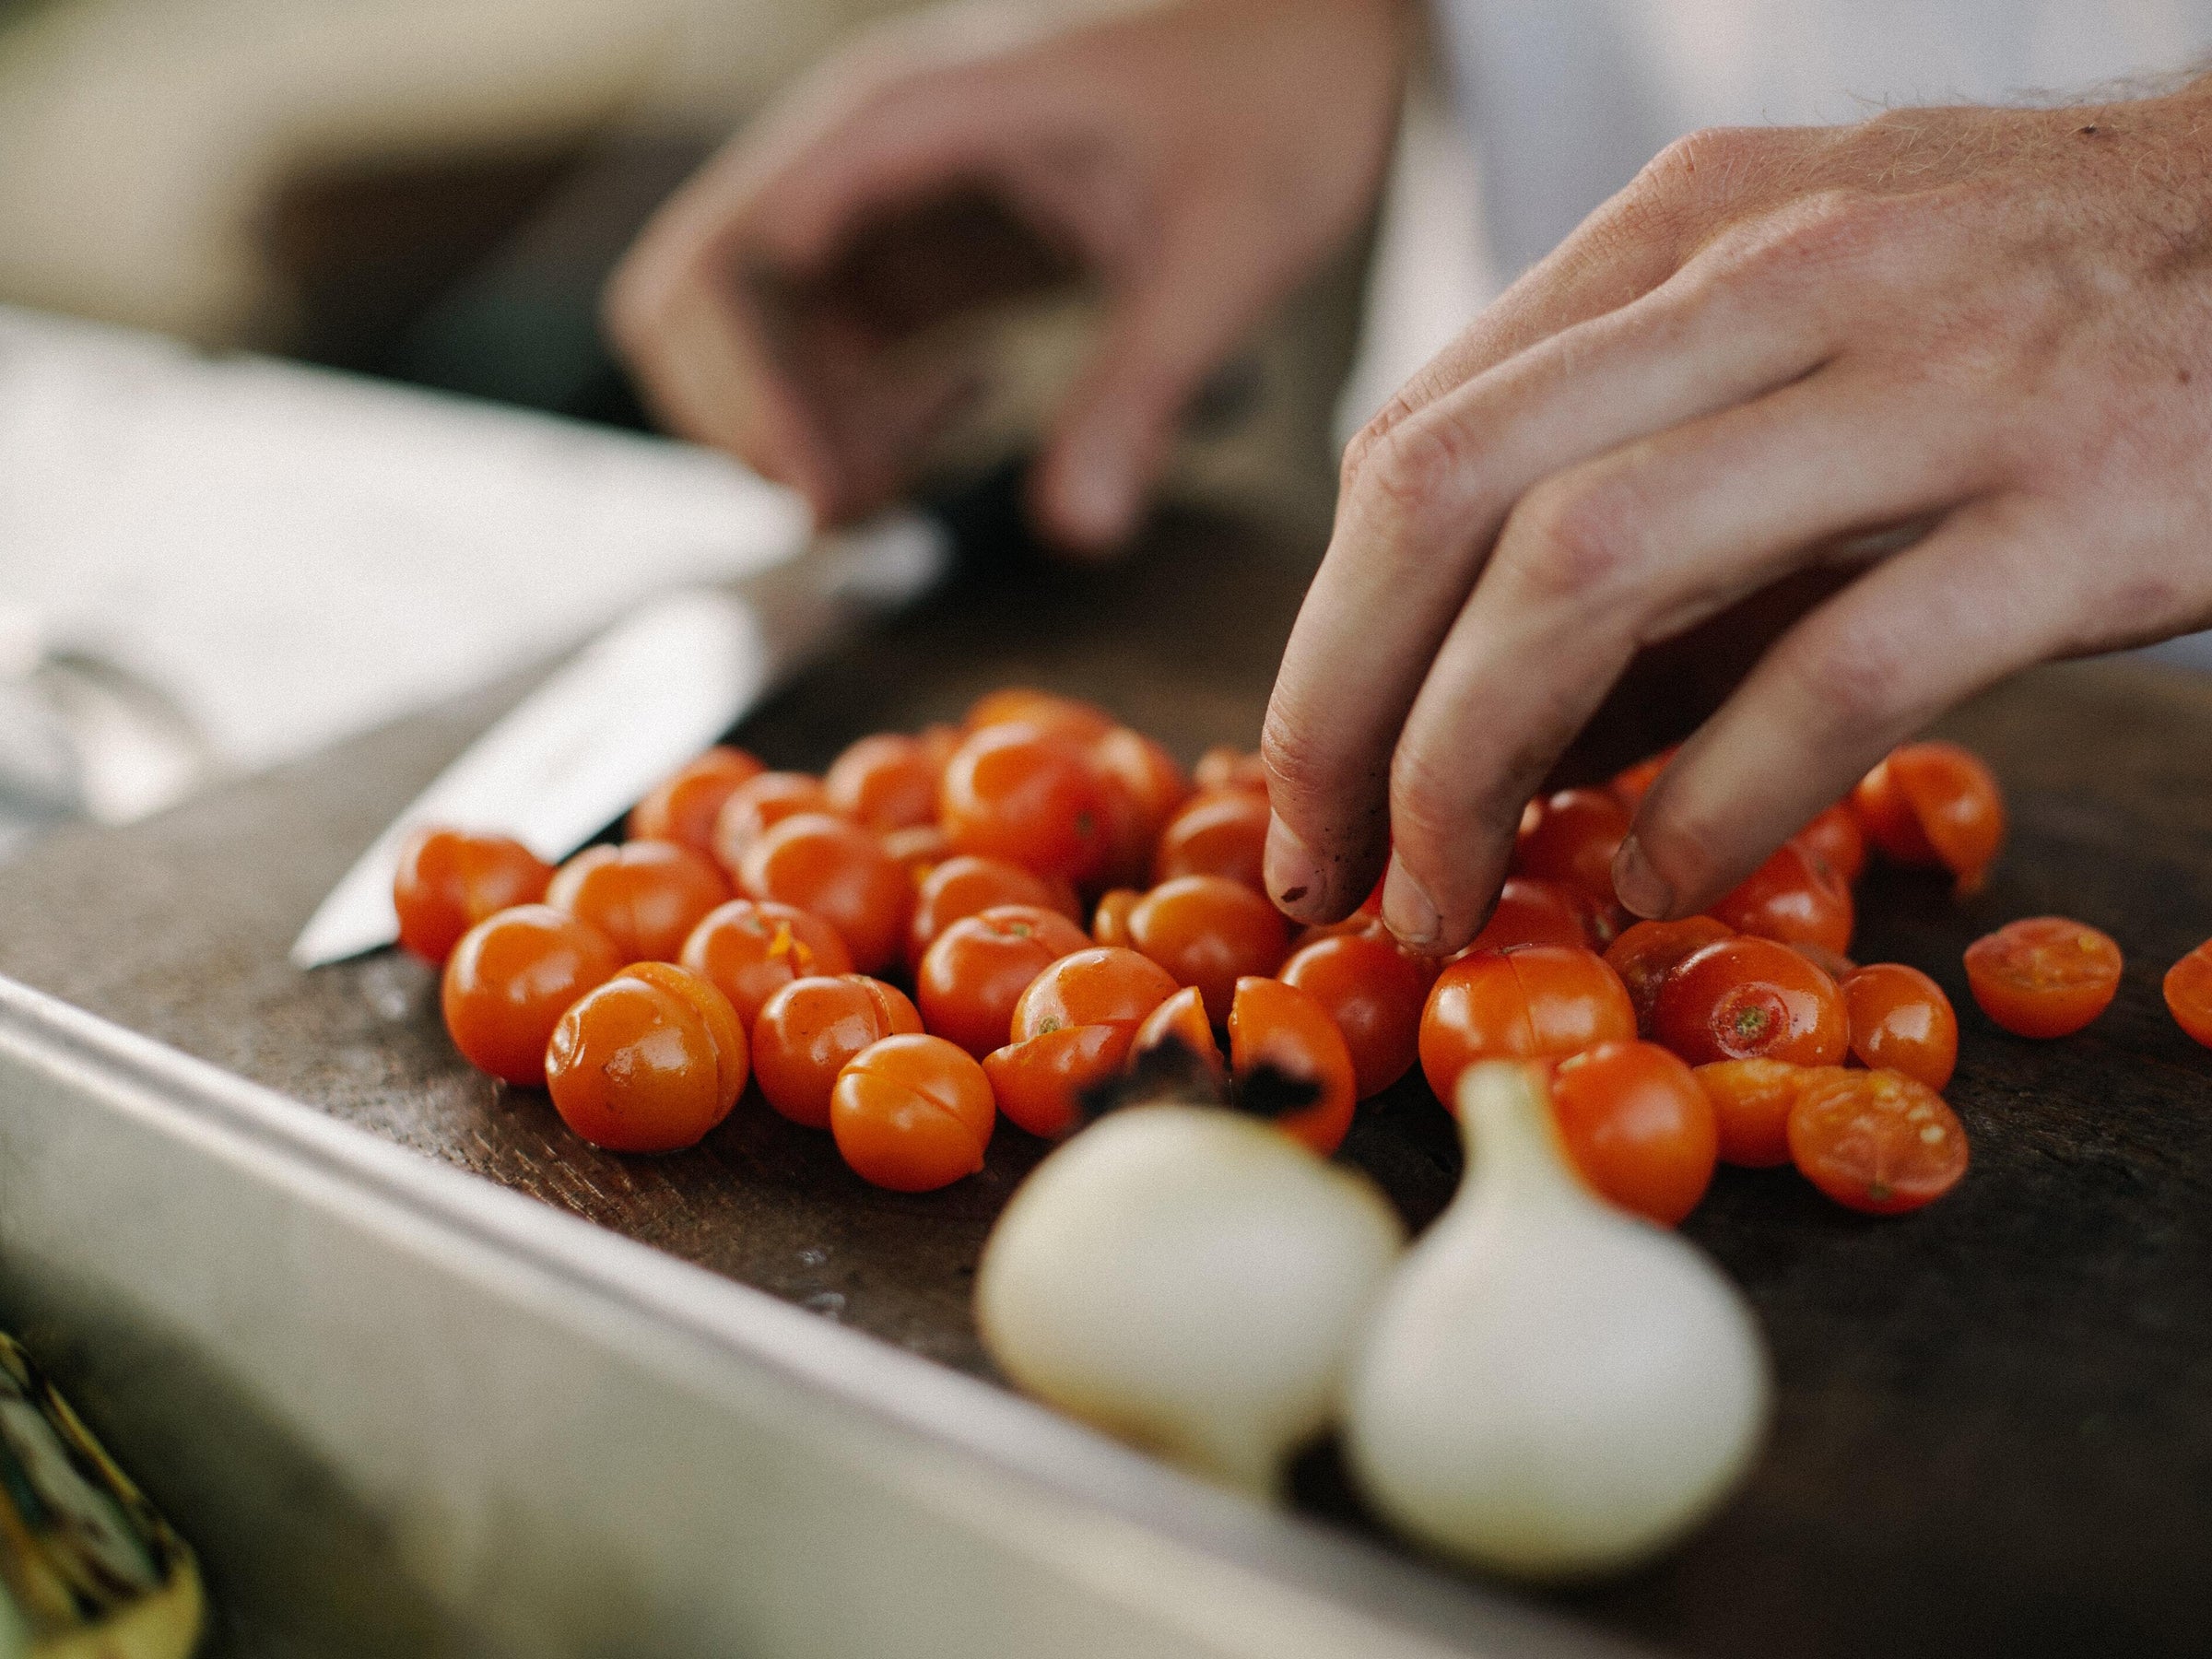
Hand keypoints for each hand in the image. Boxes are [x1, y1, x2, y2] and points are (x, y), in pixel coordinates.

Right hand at [606, 0, 1407, 549]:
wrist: (1317, 26)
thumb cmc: (1280, 84)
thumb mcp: (1226, 245)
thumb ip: (1143, 386)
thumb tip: (1078, 528)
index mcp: (906, 122)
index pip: (734, 257)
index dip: (747, 390)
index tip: (826, 492)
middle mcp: (862, 154)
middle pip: (698, 299)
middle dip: (753, 422)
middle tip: (862, 503)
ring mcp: (881, 199)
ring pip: (754, 335)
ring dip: (801, 429)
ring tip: (919, 469)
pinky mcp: (919, 244)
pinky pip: (826, 344)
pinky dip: (855, 410)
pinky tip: (959, 412)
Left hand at [1262, 85, 2211, 951]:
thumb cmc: (2039, 314)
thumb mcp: (1803, 348)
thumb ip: (1638, 502)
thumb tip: (1488, 733)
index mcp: (1688, 234)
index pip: (1420, 440)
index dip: (1324, 633)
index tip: (1299, 779)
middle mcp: (1774, 280)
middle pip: (1453, 495)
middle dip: (1342, 706)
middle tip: (1319, 865)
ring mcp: (1927, 382)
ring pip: (1591, 565)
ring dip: (1471, 762)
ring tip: (1442, 894)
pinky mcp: (2076, 506)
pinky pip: (1830, 672)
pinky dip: (1709, 803)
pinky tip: (1658, 884)